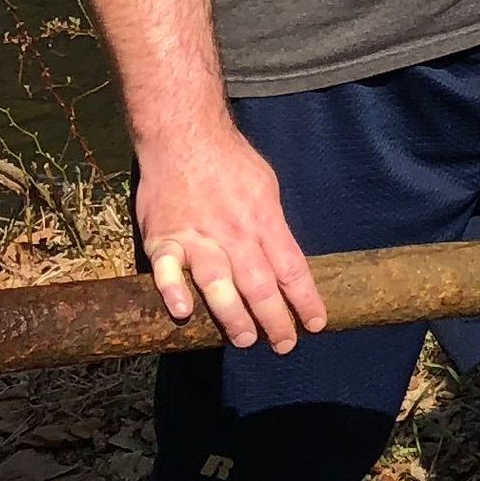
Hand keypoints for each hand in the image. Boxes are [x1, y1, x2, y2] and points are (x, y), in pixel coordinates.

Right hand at [138, 118, 326, 352]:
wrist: (184, 136)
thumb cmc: (229, 161)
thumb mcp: (265, 187)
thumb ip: (271, 225)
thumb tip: (283, 259)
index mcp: (263, 220)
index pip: (292, 266)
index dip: (306, 298)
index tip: (317, 323)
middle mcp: (234, 233)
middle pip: (260, 282)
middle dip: (275, 318)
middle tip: (284, 344)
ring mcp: (197, 237)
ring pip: (219, 282)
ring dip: (233, 314)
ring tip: (246, 339)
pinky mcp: (162, 238)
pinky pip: (168, 269)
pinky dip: (175, 290)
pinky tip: (183, 312)